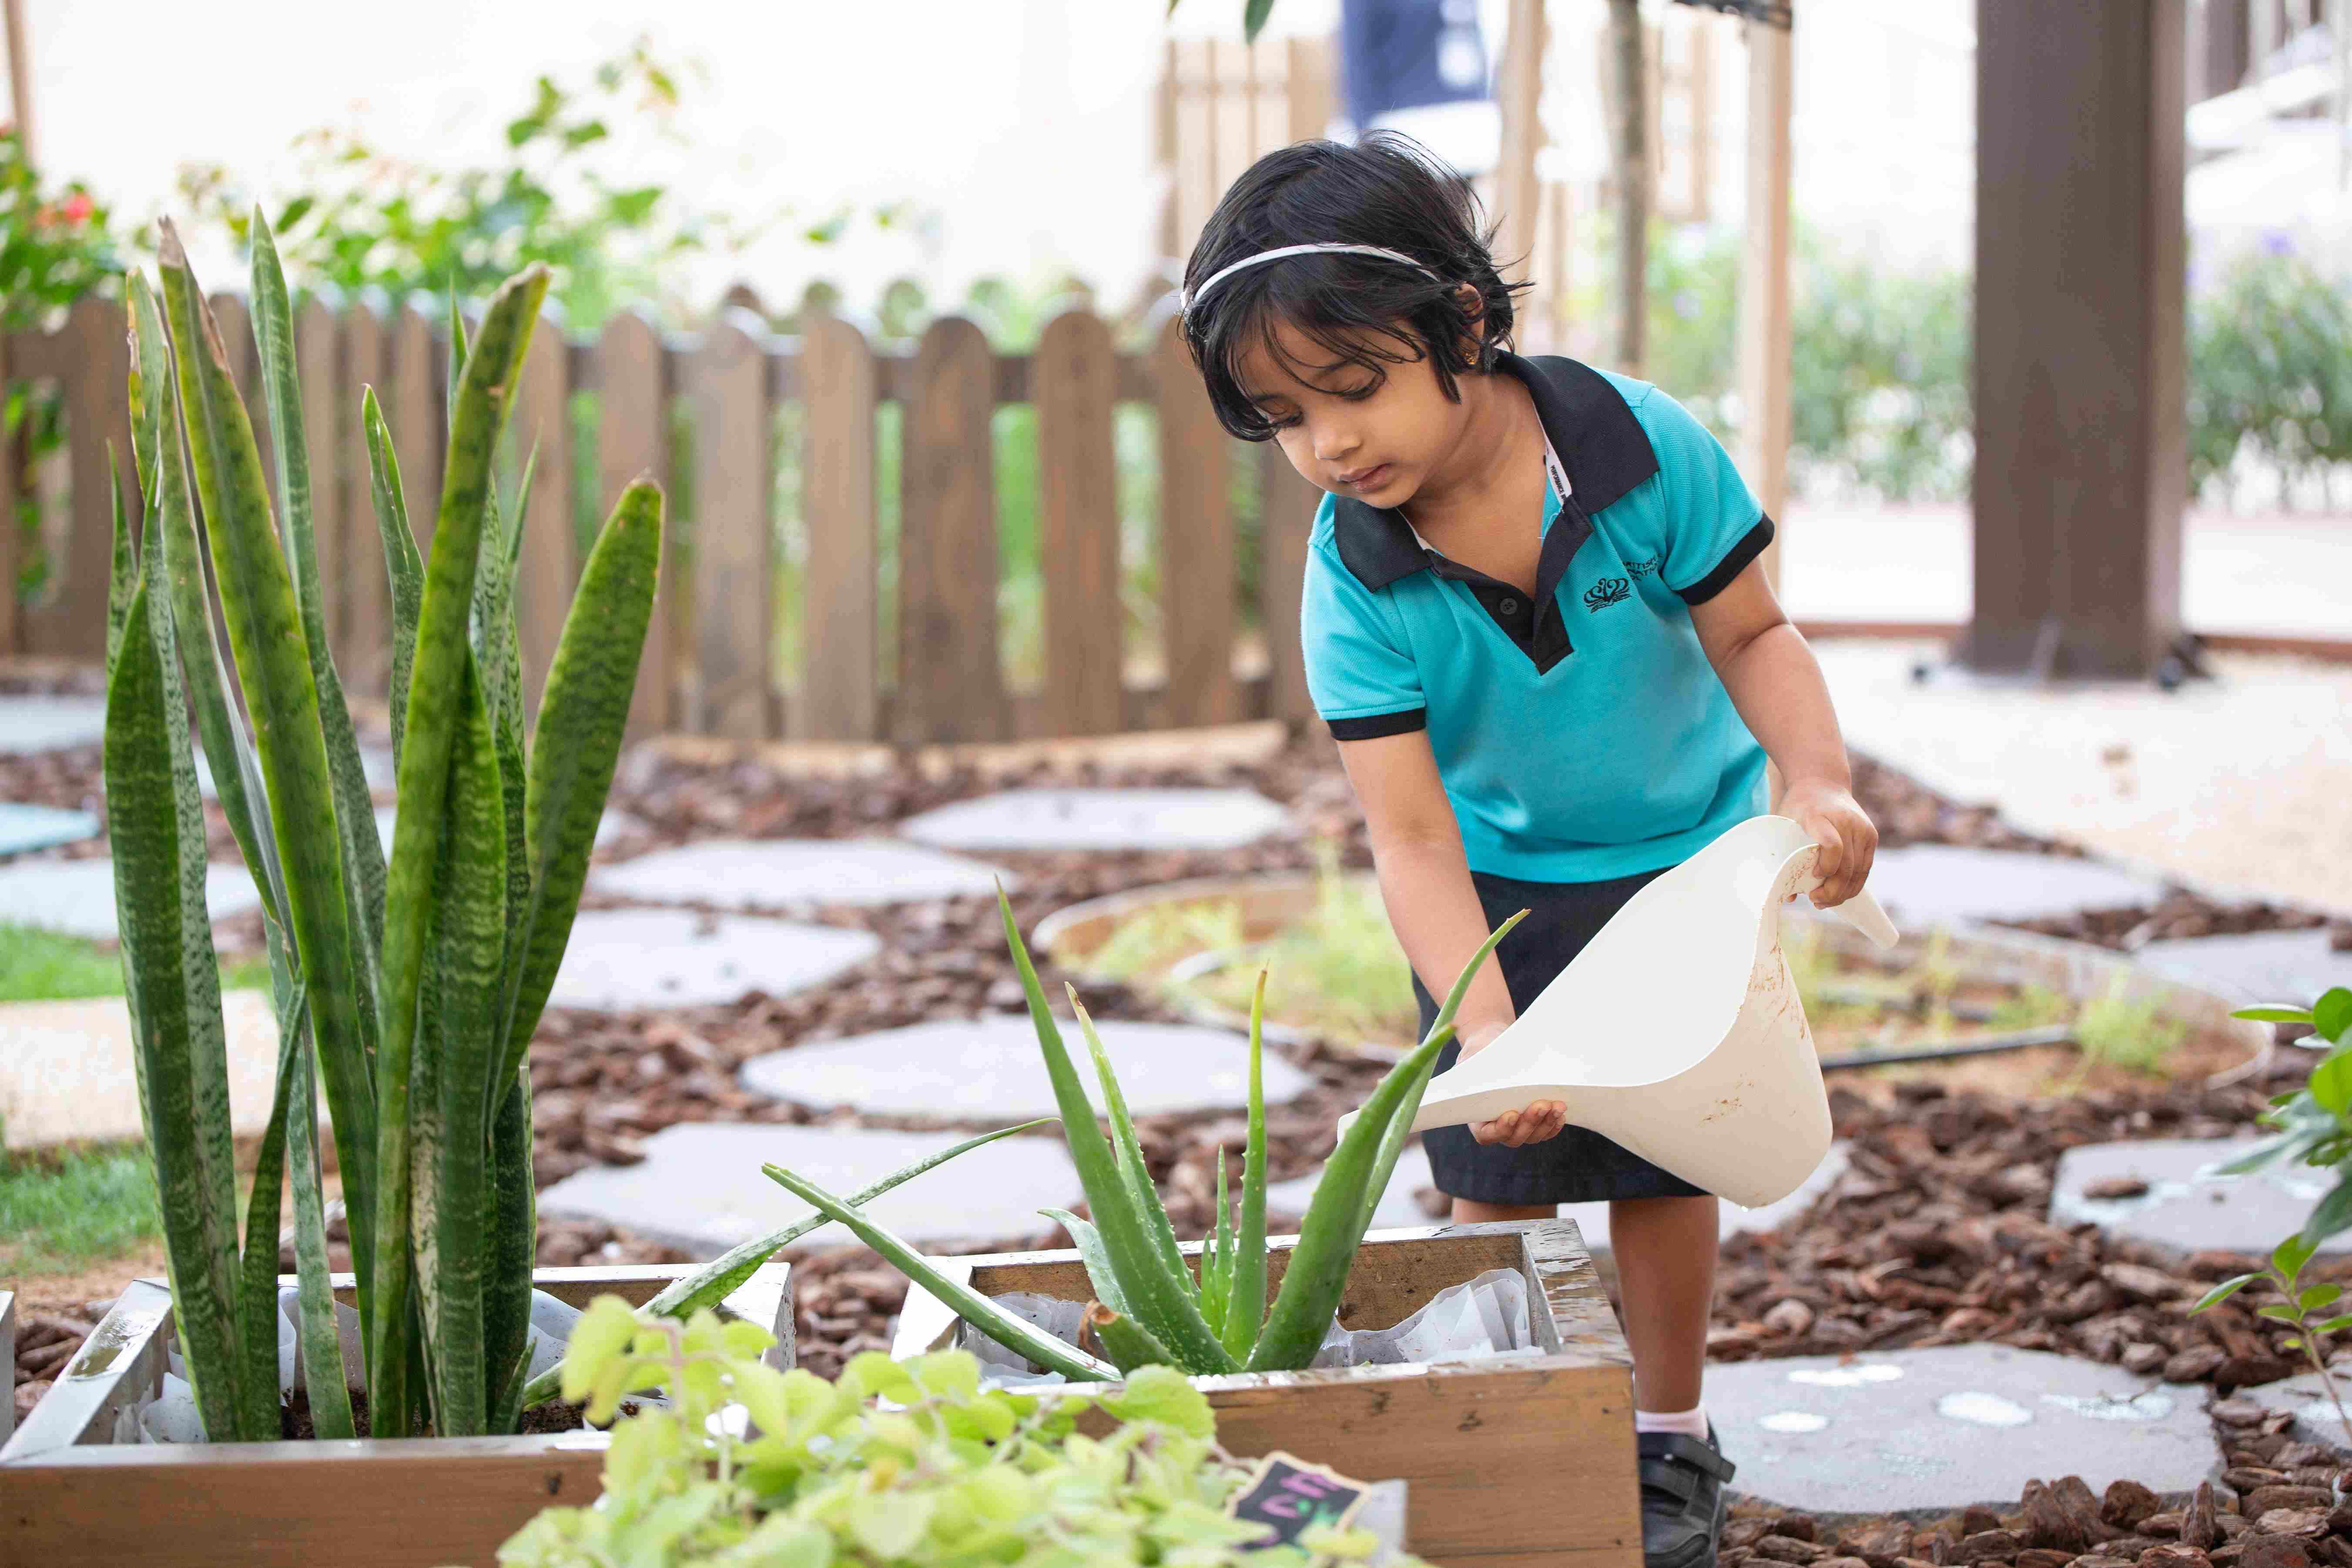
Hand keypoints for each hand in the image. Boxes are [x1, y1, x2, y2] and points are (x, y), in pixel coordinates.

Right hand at [1456, 1020, 1566, 1147]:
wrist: (1494, 1043)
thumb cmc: (1480, 1050)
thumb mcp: (1472, 1056)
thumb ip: (1476, 1070)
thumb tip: (1489, 1078)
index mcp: (1476, 1114)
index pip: (1486, 1134)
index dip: (1500, 1129)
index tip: (1512, 1114)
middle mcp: (1496, 1124)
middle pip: (1514, 1137)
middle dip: (1529, 1123)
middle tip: (1542, 1105)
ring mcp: (1517, 1125)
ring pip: (1532, 1135)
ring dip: (1546, 1123)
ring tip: (1557, 1106)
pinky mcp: (1534, 1119)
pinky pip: (1544, 1131)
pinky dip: (1553, 1124)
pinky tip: (1560, 1112)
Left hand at [1782, 777, 1877, 908]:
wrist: (1822, 783)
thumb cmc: (1799, 807)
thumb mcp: (1785, 822)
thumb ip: (1784, 855)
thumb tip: (1788, 896)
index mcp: (1820, 816)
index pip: (1833, 846)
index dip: (1826, 866)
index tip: (1814, 876)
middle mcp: (1846, 822)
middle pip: (1846, 865)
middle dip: (1832, 890)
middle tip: (1815, 900)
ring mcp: (1862, 829)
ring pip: (1858, 871)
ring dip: (1843, 892)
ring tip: (1825, 901)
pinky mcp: (1871, 836)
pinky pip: (1865, 868)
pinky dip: (1854, 884)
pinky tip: (1840, 893)